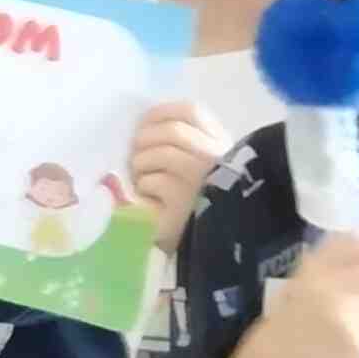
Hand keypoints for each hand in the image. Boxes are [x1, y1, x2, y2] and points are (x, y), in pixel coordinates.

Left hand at [127, 98, 229, 246]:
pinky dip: (143, 188)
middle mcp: (217, 158)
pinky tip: (150, 200)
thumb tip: (142, 127)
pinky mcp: (185, 202)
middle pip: (171, 131)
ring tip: (143, 181)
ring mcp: (203, 179)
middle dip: (145, 141)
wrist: (207, 246)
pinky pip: (152, 182)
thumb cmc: (196, 202)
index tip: (143, 124)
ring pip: (158, 154)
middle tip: (136, 159)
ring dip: (141, 166)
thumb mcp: (195, 166)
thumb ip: (180, 144)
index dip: (161, 112)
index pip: (192, 111)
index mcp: (222, 143)